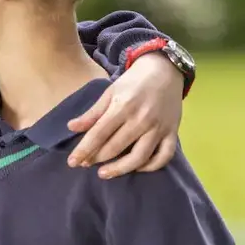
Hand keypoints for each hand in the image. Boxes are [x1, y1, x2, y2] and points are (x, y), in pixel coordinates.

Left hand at [66, 52, 183, 178]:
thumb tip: (71, 127)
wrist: (165, 70)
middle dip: (97, 159)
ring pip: (139, 157)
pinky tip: (136, 168)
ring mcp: (159, 128)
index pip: (99, 134)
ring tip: (104, 173)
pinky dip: (151, 167)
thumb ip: (92, 113)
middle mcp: (141, 119)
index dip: (84, 150)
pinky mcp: (172, 133)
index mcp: (123, 106)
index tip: (72, 162)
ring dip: (120, 169)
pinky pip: (164, 157)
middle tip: (85, 164)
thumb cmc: (133, 81)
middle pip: (116, 147)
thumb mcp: (110, 92)